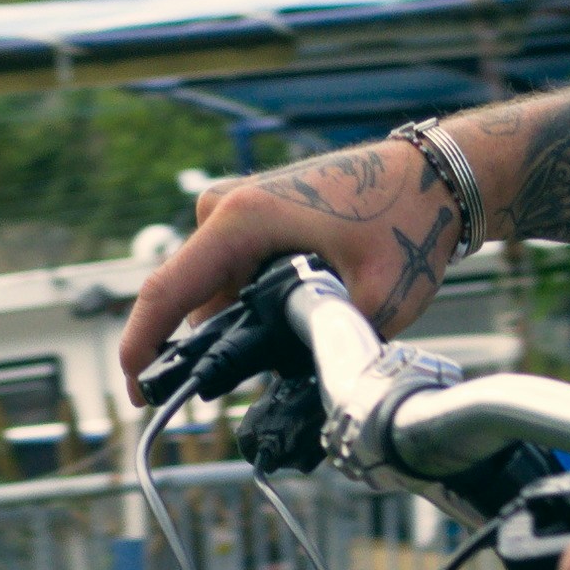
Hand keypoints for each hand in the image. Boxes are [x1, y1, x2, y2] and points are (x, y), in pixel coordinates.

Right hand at [118, 136, 473, 388]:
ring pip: (214, 289)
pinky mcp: (254, 216)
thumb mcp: (378, 299)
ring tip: (297, 340)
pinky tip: (295, 317)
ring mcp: (238, 209)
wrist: (434, 177)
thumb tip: (301, 389)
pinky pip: (232, 273)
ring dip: (238, 325)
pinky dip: (251, 304)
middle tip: (248, 387)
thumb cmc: (407, 222)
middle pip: (189, 296)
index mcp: (243, 221)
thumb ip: (331, 344)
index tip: (135, 393)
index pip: (167, 291)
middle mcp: (228, 208)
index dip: (141, 348)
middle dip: (206, 347)